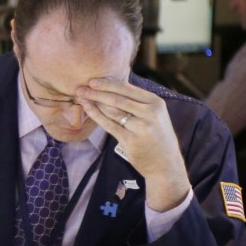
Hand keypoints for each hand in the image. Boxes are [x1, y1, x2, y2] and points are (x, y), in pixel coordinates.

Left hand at [76, 77, 190, 211]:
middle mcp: (150, 113)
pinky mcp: (130, 140)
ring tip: (80, 96)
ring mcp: (141, 127)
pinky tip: (87, 108)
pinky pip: (109, 125)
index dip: (107, 84)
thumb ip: (137, 102)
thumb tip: (110, 85)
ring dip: (93, 102)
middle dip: (96, 92)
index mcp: (156, 103)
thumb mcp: (155, 115)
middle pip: (117, 99)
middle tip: (80, 87)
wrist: (166, 165)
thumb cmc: (156, 137)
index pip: (127, 89)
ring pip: (112, 111)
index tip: (92, 80)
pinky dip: (96, 115)